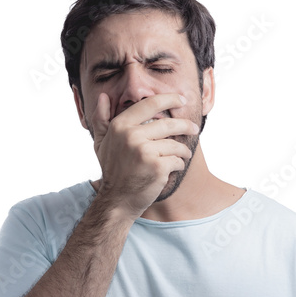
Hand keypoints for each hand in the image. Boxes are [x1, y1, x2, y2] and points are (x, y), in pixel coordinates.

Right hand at [92, 93, 198, 219]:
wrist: (117, 200)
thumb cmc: (112, 169)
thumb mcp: (101, 142)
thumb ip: (101, 118)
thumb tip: (103, 96)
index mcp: (120, 126)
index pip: (149, 104)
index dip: (169, 99)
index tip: (181, 100)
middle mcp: (131, 136)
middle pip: (168, 124)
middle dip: (186, 126)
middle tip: (194, 128)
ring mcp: (145, 151)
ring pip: (175, 144)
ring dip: (183, 150)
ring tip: (184, 154)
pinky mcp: (157, 167)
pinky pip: (177, 160)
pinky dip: (179, 164)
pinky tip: (175, 168)